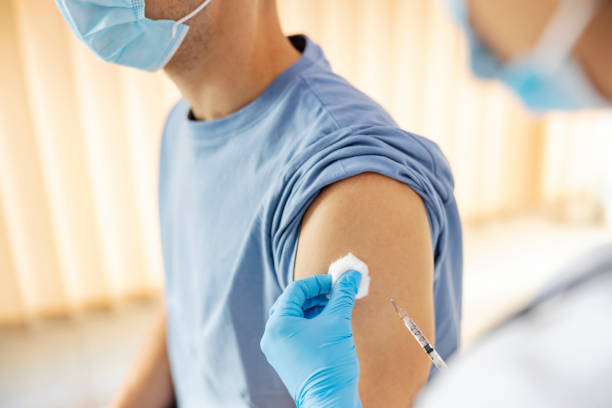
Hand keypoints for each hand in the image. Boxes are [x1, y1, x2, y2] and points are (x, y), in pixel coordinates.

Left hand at [260, 271, 361, 407]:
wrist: (330, 402)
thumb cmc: (330, 363)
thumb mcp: (338, 322)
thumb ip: (343, 295)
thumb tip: (352, 275)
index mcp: (278, 324)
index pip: (296, 290)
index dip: (318, 282)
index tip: (336, 281)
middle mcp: (272, 336)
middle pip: (292, 303)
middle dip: (315, 296)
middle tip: (335, 293)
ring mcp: (278, 350)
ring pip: (294, 319)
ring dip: (314, 310)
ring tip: (335, 308)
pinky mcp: (287, 361)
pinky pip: (295, 334)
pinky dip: (311, 325)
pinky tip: (329, 326)